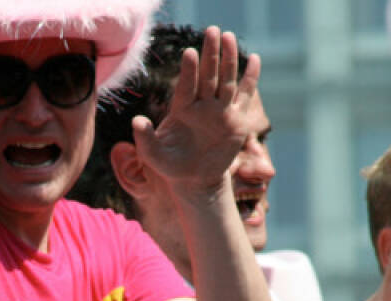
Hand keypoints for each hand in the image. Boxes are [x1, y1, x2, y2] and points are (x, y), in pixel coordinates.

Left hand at [131, 26, 260, 192]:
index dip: (188, 71)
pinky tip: (254, 59)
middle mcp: (201, 106)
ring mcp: (219, 111)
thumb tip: (136, 121)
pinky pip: (244, 96)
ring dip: (228, 59)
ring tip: (229, 37)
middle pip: (208, 76)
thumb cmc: (171, 167)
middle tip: (212, 30)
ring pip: (226, 81)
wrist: (194, 180)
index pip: (186, 87)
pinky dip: (250, 78)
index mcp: (181, 110)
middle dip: (210, 54)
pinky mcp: (236, 120)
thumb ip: (144, 139)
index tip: (189, 53)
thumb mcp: (153, 156)